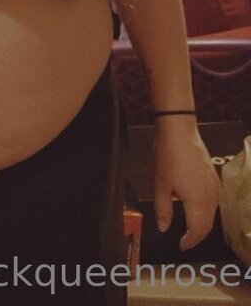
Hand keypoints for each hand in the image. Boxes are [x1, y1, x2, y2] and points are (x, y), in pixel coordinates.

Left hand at [153, 118, 220, 249]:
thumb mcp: (160, 185)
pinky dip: (207, 211)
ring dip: (203, 224)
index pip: (197, 230)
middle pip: (208, 224)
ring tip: (190, 227)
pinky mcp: (214, 176)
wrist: (179, 129)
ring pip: (213, 213)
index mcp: (198, 201)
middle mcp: (211, 196)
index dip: (189, 241)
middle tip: (186, 241)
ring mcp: (215, 185)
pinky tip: (198, 208)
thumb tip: (164, 228)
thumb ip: (163, 210)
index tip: (181, 246)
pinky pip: (215, 201)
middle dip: (197, 236)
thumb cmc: (168, 156)